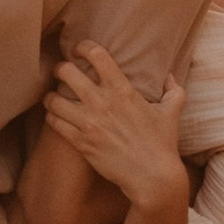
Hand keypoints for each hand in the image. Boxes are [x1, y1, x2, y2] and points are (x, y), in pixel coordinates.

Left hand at [40, 44, 188, 215]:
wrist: (152, 176)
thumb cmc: (162, 143)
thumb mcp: (172, 112)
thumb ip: (173, 91)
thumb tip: (170, 78)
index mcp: (122, 89)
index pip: (96, 54)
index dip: (83, 47)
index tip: (80, 50)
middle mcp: (102, 102)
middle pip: (65, 71)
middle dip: (60, 69)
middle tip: (62, 73)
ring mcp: (88, 123)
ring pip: (53, 99)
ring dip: (51, 96)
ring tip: (53, 97)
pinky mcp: (80, 142)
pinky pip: (54, 122)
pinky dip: (52, 117)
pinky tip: (56, 117)